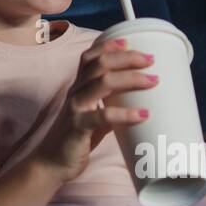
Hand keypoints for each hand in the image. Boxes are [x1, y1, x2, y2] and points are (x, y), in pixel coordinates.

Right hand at [30, 37, 155, 182]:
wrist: (52, 163)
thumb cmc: (75, 139)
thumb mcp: (93, 117)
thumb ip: (109, 107)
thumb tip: (138, 104)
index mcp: (78, 87)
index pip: (89, 57)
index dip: (108, 46)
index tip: (129, 42)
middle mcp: (75, 92)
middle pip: (100, 64)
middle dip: (127, 58)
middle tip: (150, 60)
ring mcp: (75, 108)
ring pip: (102, 82)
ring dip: (131, 78)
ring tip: (153, 81)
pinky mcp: (78, 127)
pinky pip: (103, 116)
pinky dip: (126, 113)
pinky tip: (143, 115)